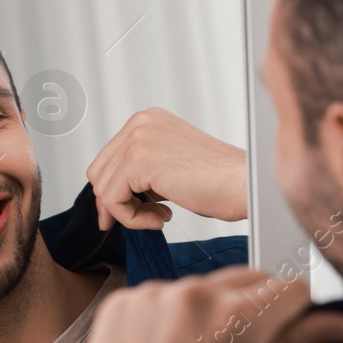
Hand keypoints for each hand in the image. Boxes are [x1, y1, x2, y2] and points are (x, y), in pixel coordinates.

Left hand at [56, 266, 342, 342]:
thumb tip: (340, 323)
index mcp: (239, 317)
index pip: (292, 288)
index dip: (295, 314)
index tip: (285, 335)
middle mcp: (195, 295)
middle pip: (247, 280)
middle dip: (252, 309)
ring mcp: (152, 297)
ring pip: (201, 289)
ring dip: (207, 313)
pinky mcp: (120, 305)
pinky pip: (158, 299)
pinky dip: (165, 320)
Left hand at [86, 108, 247, 230]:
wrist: (243, 183)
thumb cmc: (219, 180)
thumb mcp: (170, 168)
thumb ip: (142, 173)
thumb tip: (114, 195)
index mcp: (148, 121)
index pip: (109, 158)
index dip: (112, 191)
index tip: (122, 214)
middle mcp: (140, 123)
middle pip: (99, 171)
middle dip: (112, 203)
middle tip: (135, 221)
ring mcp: (138, 138)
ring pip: (105, 188)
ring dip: (128, 214)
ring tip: (158, 218)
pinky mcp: (139, 160)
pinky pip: (114, 200)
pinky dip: (132, 219)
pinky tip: (161, 219)